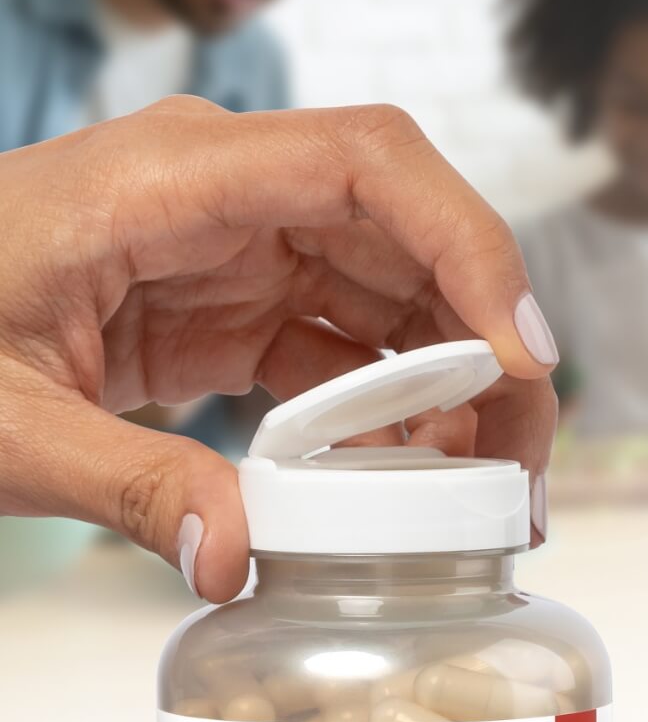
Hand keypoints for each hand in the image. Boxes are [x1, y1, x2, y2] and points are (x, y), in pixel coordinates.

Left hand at [0, 100, 556, 600]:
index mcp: (167, 179)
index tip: (517, 352)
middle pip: (405, 228)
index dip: (466, 243)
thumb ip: (123, 484)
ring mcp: (228, 245)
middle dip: (485, 337)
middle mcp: (218, 192)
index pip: (364, 163)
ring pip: (388, 287)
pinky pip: (338, 338)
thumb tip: (235, 559)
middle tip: (522, 461)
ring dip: (448, 380)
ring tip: (480, 489)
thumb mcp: (2, 425)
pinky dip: (386, 405)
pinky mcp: (224, 303)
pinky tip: (406, 478)